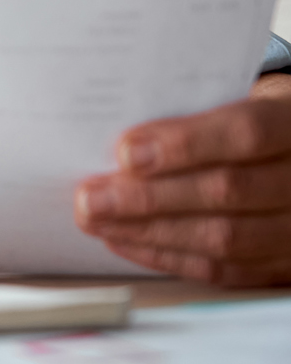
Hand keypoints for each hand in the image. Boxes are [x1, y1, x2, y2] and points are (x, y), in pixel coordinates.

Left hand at [75, 72, 290, 285]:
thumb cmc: (248, 116)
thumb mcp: (228, 94)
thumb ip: (186, 112)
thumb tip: (119, 142)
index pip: (246, 133)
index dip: (185, 144)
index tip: (125, 152)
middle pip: (228, 191)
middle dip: (148, 198)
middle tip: (90, 198)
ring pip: (225, 238)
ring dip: (149, 232)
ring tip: (97, 220)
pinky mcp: (283, 262)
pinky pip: (226, 269)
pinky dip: (168, 257)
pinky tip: (126, 240)